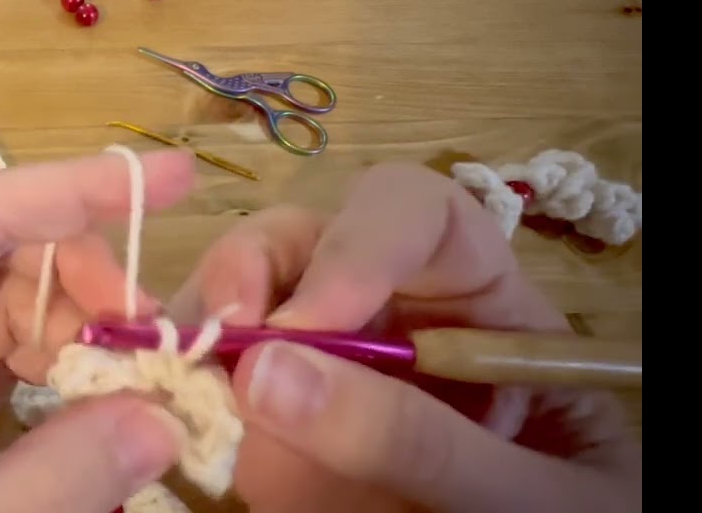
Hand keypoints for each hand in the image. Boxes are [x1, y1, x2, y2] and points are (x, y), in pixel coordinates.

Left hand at [0, 150, 196, 512]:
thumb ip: (49, 480)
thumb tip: (164, 420)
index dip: (76, 188)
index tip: (169, 181)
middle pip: (9, 257)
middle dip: (91, 288)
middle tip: (158, 347)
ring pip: (23, 308)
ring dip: (87, 339)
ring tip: (138, 391)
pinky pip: (17, 361)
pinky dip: (68, 379)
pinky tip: (102, 411)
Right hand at [169, 162, 641, 512]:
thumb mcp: (529, 492)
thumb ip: (419, 438)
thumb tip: (269, 373)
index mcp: (481, 306)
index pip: (420, 217)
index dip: (359, 242)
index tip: (308, 323)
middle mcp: (391, 318)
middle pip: (305, 241)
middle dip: (249, 270)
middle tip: (216, 339)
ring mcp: (326, 373)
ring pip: (243, 301)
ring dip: (201, 324)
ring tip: (178, 387)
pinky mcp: (281, 434)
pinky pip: (218, 387)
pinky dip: (180, 392)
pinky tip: (172, 423)